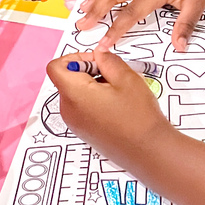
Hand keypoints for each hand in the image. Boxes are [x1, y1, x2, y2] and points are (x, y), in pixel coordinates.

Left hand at [46, 50, 164, 161]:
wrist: (148, 151)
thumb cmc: (138, 116)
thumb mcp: (126, 78)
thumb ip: (107, 60)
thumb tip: (98, 54)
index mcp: (74, 94)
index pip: (56, 66)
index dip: (75, 58)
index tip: (96, 62)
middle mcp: (68, 109)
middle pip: (67, 79)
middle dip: (88, 72)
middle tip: (114, 77)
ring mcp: (75, 123)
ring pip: (76, 93)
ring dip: (93, 86)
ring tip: (119, 94)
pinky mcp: (83, 131)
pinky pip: (82, 108)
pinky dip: (95, 100)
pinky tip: (117, 107)